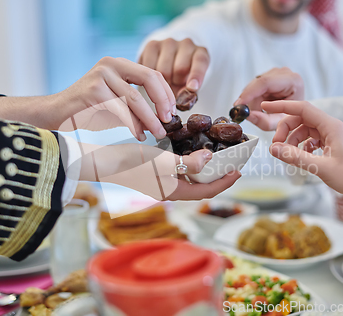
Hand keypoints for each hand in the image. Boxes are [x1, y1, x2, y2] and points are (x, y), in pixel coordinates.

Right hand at [0, 57, 175, 140]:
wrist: (56, 115)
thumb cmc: (89, 111)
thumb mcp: (119, 106)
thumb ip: (139, 108)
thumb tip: (165, 120)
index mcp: (119, 64)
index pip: (152, 73)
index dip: (166, 93)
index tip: (173, 112)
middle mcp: (111, 64)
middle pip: (149, 78)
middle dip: (163, 101)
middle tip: (170, 121)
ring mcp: (101, 75)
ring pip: (135, 98)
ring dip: (150, 118)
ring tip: (159, 132)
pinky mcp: (93, 90)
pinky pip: (121, 109)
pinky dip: (133, 124)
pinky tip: (139, 136)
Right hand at [78, 144, 240, 200]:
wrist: (103, 163)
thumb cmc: (129, 164)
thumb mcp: (160, 162)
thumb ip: (186, 163)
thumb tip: (209, 160)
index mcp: (174, 191)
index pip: (207, 190)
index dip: (225, 182)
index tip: (239, 170)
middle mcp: (171, 189)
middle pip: (202, 186)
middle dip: (219, 175)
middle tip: (233, 161)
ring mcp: (164, 182)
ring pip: (193, 178)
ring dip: (207, 169)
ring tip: (219, 155)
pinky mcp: (157, 172)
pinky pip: (182, 170)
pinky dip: (192, 162)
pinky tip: (194, 149)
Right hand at [138, 38, 209, 93]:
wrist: (171, 62)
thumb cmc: (184, 78)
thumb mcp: (191, 86)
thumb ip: (188, 93)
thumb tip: (180, 100)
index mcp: (201, 53)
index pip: (200, 62)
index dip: (196, 75)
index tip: (192, 88)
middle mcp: (186, 44)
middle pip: (180, 69)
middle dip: (176, 83)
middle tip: (174, 88)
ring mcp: (168, 42)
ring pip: (163, 70)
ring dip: (162, 82)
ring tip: (164, 83)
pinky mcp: (152, 44)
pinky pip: (149, 66)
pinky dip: (150, 77)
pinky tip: (154, 78)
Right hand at [234, 67, 303, 130]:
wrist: (297, 112)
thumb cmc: (293, 116)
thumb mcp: (280, 122)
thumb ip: (264, 121)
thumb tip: (248, 115)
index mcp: (293, 81)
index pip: (265, 82)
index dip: (249, 93)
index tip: (239, 104)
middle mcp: (284, 73)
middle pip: (257, 84)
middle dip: (248, 100)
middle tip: (244, 114)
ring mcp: (276, 73)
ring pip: (253, 86)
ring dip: (251, 100)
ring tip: (259, 111)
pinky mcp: (268, 75)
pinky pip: (253, 86)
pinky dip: (252, 98)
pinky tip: (259, 105)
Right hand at [262, 100, 342, 215]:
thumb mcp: (320, 167)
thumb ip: (294, 157)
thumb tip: (273, 149)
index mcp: (331, 126)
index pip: (302, 108)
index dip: (282, 106)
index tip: (266, 106)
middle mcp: (332, 127)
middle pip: (301, 119)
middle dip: (286, 130)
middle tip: (276, 146)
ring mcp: (332, 135)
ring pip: (305, 130)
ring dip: (293, 140)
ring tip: (287, 155)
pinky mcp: (332, 144)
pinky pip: (311, 139)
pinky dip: (302, 146)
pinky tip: (300, 157)